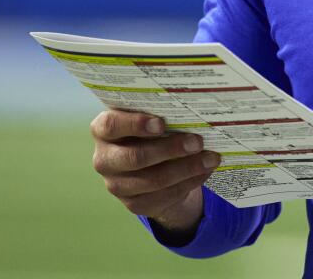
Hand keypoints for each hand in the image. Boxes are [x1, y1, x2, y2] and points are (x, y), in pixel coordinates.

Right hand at [90, 110, 220, 235]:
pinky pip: (165, 195)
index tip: (162, 123)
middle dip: (170, 149)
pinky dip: (189, 182)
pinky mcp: (134, 204)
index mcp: (102, 130)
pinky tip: (205, 171)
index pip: (111, 126)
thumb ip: (159, 112)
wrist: (148, 165)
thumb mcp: (148, 118)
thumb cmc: (148, 130)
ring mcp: (117, 185)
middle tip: (198, 142)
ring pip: (154, 180)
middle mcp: (104, 159)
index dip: (136, 124)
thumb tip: (192, 108)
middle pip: (136, 157)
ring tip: (210, 158)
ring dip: (187, 169)